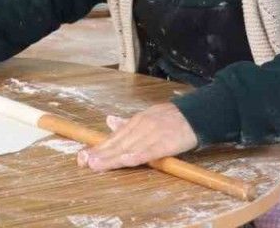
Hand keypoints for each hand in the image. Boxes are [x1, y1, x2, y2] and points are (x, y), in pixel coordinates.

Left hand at [77, 103, 198, 171]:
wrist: (195, 115)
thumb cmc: (170, 118)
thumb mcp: (147, 117)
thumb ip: (127, 122)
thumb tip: (109, 120)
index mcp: (136, 122)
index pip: (114, 137)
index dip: (99, 148)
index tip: (83, 156)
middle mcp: (141, 127)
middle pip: (118, 143)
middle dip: (101, 154)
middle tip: (84, 162)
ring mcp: (153, 134)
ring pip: (129, 147)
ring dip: (113, 157)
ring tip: (97, 164)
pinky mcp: (166, 142)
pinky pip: (150, 151)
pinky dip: (137, 155)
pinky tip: (126, 160)